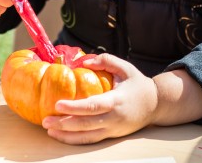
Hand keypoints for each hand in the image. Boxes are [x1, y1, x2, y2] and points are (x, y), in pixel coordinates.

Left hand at [42, 53, 157, 144]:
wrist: (156, 105)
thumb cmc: (137, 83)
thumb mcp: (125, 67)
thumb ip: (106, 60)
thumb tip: (84, 61)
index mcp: (116, 101)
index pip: (93, 106)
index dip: (74, 107)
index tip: (57, 105)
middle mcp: (114, 118)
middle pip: (86, 125)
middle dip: (64, 124)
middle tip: (46, 121)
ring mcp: (112, 130)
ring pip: (87, 137)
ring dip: (67, 136)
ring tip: (49, 130)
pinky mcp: (111, 136)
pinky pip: (91, 140)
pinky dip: (75, 139)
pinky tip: (62, 135)